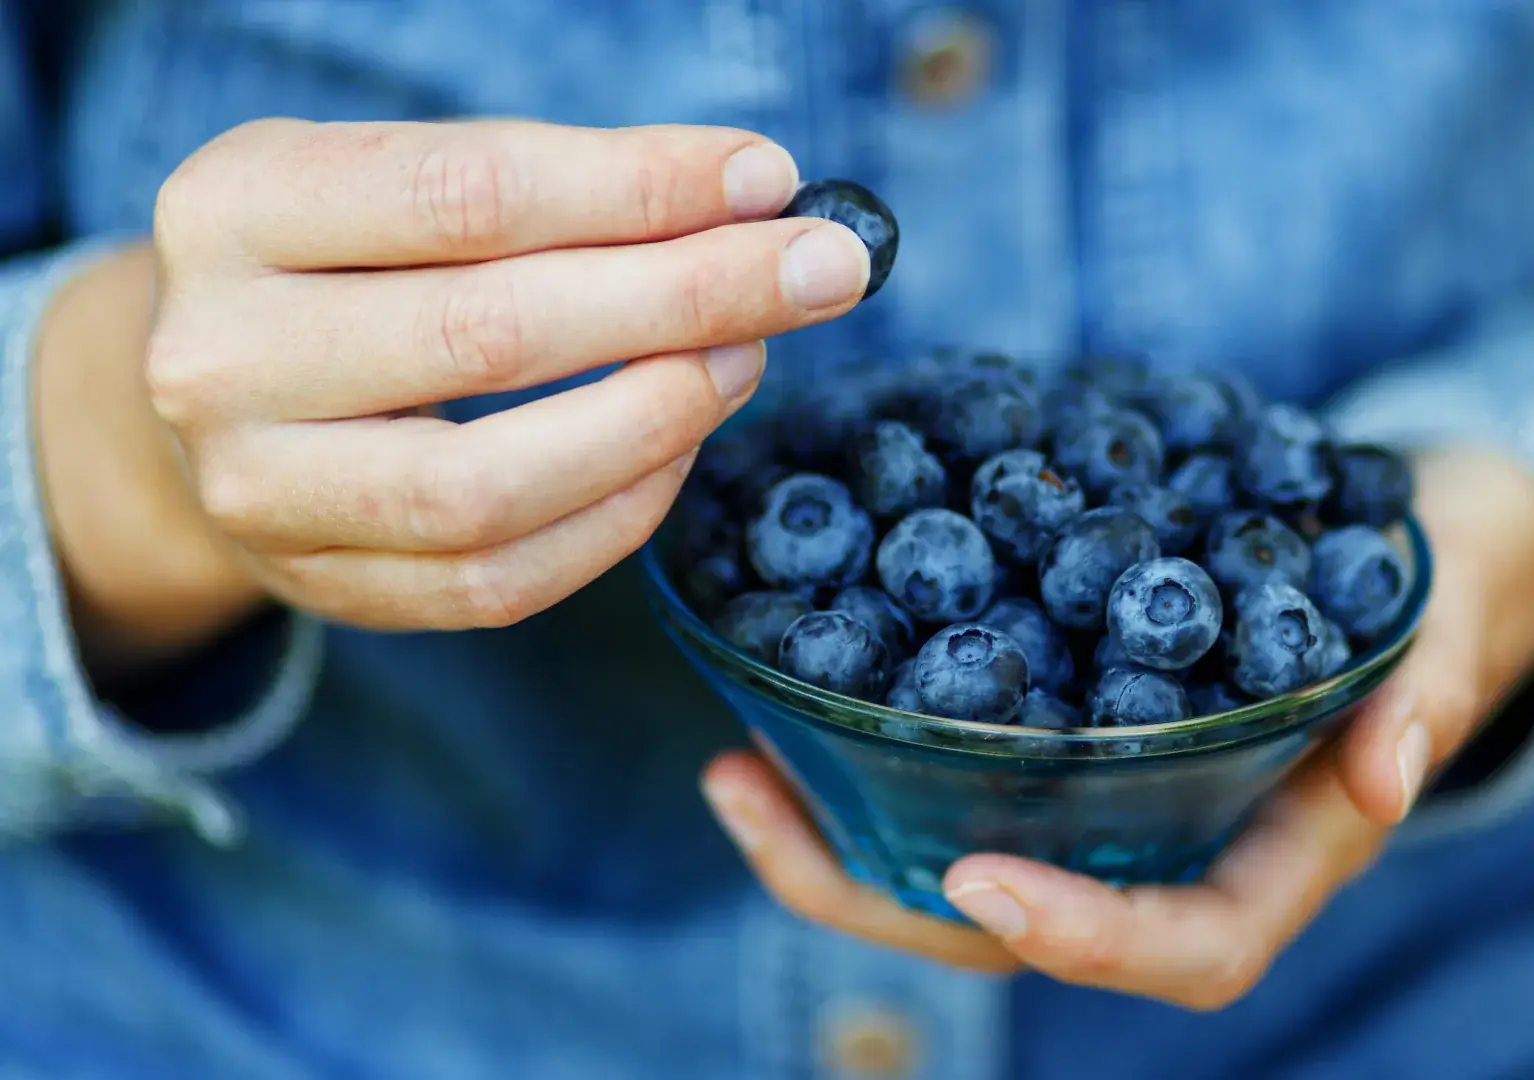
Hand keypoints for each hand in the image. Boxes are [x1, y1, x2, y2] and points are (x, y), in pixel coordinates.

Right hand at [37, 118, 871, 661]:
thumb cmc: (350, 263)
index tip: (769, 180)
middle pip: (494, 334)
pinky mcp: (327, 587)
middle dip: (688, 296)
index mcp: (234, 207)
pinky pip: (503, 578)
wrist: (222, 395)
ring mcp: (262, 492)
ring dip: (658, 417)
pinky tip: (682, 446)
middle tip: (817, 271)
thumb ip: (562, 186)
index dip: (639, 188)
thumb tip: (757, 199)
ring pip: (494, 484)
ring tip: (746, 356)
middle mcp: (221, 356)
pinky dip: (620, 513)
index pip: (471, 194)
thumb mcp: (408, 180)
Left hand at [700, 447, 1533, 1007]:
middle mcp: (1173, 858)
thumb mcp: (1447, 621)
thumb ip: (1429, 691)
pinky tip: (783, 707)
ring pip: (961, 873)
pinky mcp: (1064, 753)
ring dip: (839, 842)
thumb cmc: (1436, 588)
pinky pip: (954, 789)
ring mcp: (1109, 815)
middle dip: (885, 898)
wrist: (1406, 549)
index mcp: (1274, 860)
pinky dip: (865, 765)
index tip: (982, 884)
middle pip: (1022, 935)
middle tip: (758, 805)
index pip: (1183, 950)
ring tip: (732, 770)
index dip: (1082, 938)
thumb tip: (1398, 774)